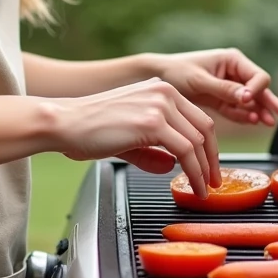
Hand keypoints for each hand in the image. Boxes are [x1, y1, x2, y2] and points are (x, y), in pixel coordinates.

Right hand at [46, 78, 221, 197]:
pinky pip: (185, 151)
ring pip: (198, 141)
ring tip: (204, 188)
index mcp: (159, 89)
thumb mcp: (127, 137)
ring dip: (205, 170)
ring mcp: (159, 105)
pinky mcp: (153, 122)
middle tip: (213, 181)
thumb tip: (172, 165)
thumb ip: (151, 150)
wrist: (64, 122)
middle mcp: (164, 92)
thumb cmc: (86, 128)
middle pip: (204, 127)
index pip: (197, 117)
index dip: (208, 146)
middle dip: (212, 159)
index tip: (209, 166)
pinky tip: (194, 186)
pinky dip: (194, 172)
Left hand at [151, 48, 277, 125]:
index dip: (257, 90)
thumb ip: (224, 89)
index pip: (256, 76)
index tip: (248, 100)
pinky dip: (244, 115)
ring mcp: (228, 87)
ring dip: (258, 110)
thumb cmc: (176, 72)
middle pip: (258, 88)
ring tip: (265, 122)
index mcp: (232, 60)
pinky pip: (237, 109)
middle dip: (268, 101)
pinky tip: (252, 121)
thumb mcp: (200, 80)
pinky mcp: (221, 99)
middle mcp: (234, 72)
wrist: (157, 78)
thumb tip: (247, 97)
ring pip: (250, 100)